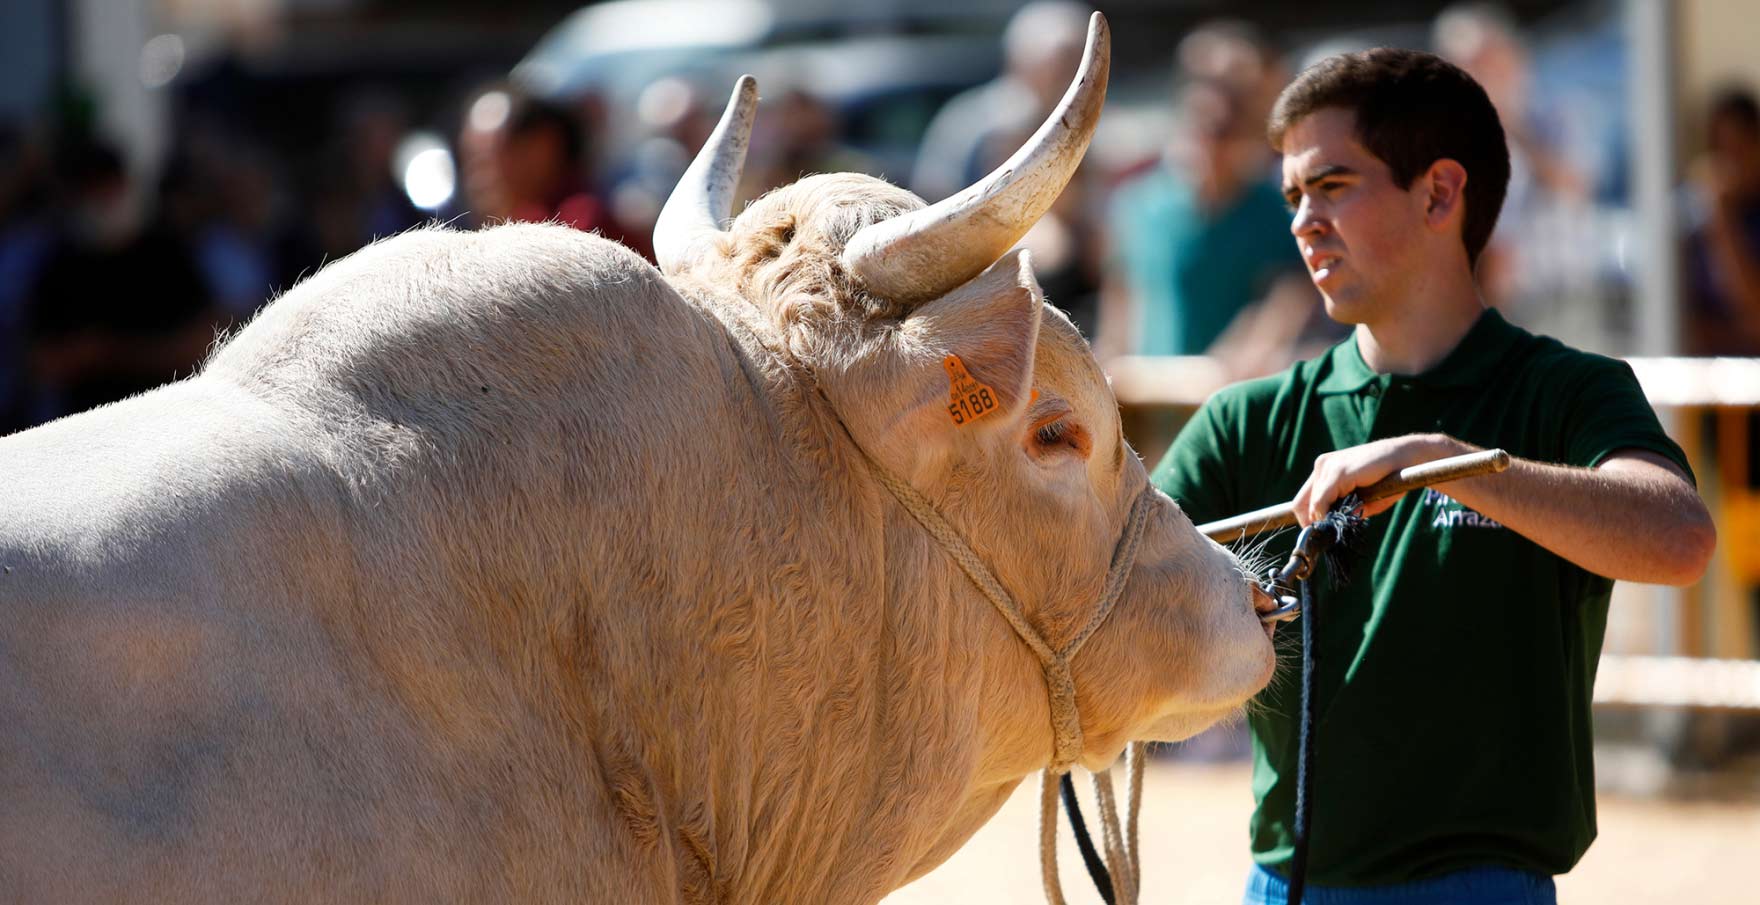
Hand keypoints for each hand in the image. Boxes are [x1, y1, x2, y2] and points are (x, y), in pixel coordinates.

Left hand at [1292, 434, 1466, 524]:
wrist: (1408, 458)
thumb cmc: (1387, 479)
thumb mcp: (1360, 499)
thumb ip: (1342, 510)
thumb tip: (1326, 528)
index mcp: (1325, 470)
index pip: (1304, 501)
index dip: (1309, 521)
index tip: (1320, 535)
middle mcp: (1322, 466)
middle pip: (1300, 504)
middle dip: (1311, 524)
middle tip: (1326, 537)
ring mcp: (1328, 467)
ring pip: (1310, 505)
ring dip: (1323, 519)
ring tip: (1339, 527)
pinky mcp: (1338, 472)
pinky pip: (1321, 501)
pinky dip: (1327, 515)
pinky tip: (1340, 519)